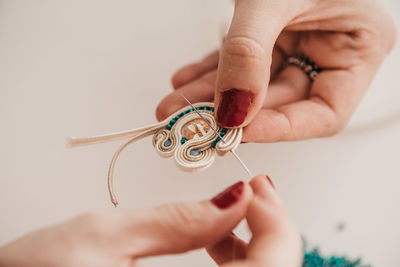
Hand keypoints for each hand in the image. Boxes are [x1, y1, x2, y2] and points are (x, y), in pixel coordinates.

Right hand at [0, 175, 301, 266]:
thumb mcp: (102, 238)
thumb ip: (178, 220)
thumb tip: (234, 197)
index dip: (274, 222)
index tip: (257, 187)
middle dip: (270, 231)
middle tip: (254, 193)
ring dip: (255, 247)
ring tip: (234, 212)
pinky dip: (238, 264)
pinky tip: (219, 243)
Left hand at [156, 0, 395, 142]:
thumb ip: (250, 53)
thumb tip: (231, 110)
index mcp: (359, 46)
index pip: (325, 113)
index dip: (281, 128)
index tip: (238, 130)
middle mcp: (331, 50)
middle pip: (280, 101)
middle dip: (231, 112)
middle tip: (191, 123)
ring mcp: (300, 42)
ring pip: (254, 84)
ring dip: (212, 96)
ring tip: (174, 106)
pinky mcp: (272, 35)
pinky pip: (241, 62)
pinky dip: (212, 72)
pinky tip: (186, 81)